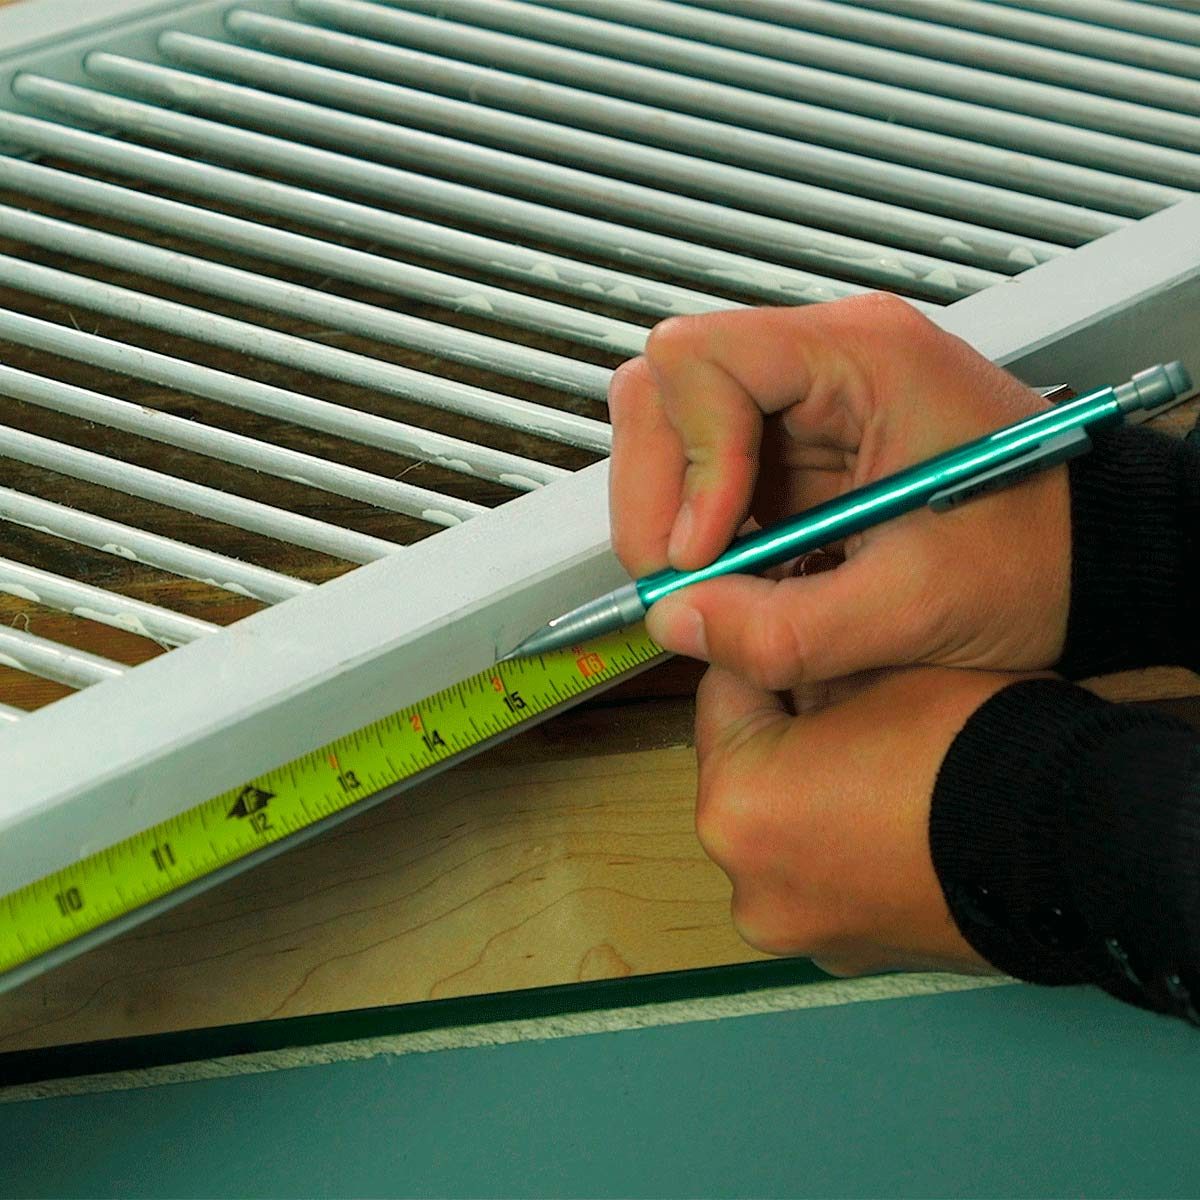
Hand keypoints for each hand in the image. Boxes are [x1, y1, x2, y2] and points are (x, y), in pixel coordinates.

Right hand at [609, 295, 1071, 688]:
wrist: (1093, 554)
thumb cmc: (1041, 552)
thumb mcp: (917, 607)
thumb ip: (788, 629)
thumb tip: (677, 624)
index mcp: (863, 355)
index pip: (702, 360)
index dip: (686, 460)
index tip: (703, 549)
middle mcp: (823, 359)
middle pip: (667, 384)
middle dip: (654, 487)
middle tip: (680, 574)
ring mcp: (804, 399)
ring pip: (672, 424)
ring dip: (669, 508)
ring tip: (710, 579)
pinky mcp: (796, 443)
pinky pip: (707, 468)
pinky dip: (698, 526)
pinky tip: (737, 571)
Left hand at [694, 664, 1027, 974]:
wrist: (1079, 840)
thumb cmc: (972, 743)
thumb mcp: (873, 659)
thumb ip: (797, 651)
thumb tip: (768, 648)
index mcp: (735, 803)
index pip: (720, 692)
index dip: (763, 656)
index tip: (796, 644)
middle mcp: (746, 885)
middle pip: (747, 768)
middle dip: (785, 730)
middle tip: (849, 702)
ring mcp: (796, 931)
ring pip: (780, 825)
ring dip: (809, 790)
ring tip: (881, 762)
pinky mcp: (846, 955)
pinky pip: (819, 875)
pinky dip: (840, 846)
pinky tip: (896, 816)